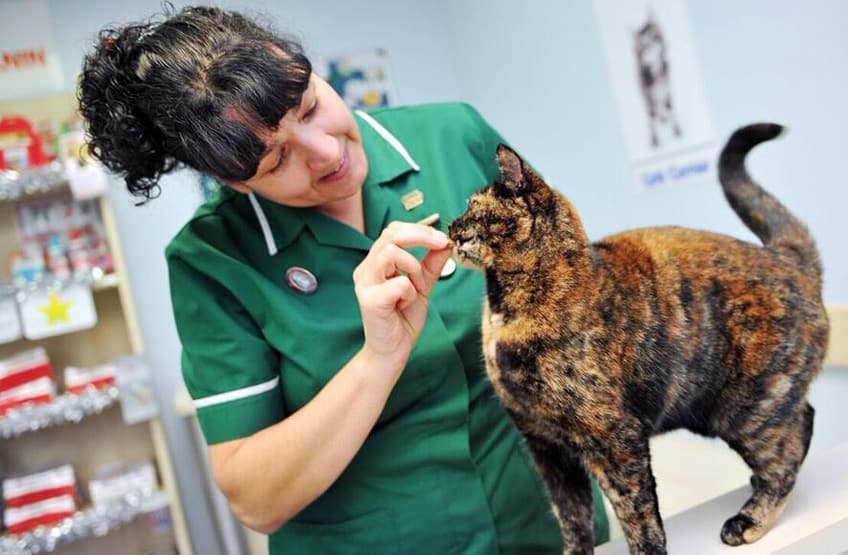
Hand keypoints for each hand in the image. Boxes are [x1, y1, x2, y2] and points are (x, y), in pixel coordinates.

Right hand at [353, 221, 451, 373]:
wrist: (393, 350)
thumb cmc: (402, 318)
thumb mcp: (422, 286)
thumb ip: (431, 264)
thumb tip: (446, 242)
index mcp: (376, 263)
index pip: (393, 231)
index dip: (419, 230)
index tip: (441, 239)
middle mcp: (366, 269)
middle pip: (390, 235)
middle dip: (421, 236)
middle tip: (441, 244)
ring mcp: (365, 284)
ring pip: (390, 253)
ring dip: (413, 267)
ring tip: (416, 287)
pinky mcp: (370, 301)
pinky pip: (398, 283)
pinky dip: (409, 292)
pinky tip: (405, 304)